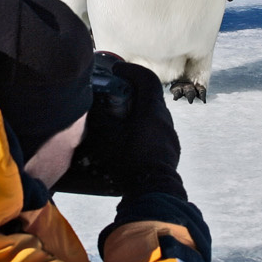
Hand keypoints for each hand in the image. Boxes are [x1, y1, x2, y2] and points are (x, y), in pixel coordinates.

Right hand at [106, 60, 183, 198]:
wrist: (153, 190)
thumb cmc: (129, 160)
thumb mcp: (107, 138)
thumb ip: (99, 119)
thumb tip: (90, 106)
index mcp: (152, 110)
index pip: (147, 79)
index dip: (132, 70)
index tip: (118, 70)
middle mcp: (165, 119)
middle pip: (150, 96)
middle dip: (133, 92)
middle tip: (115, 96)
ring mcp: (170, 135)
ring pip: (154, 115)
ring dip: (139, 112)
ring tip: (121, 120)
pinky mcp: (171, 149)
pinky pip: (157, 131)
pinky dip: (144, 128)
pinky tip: (132, 140)